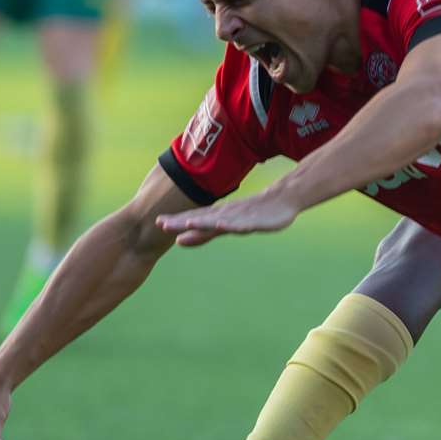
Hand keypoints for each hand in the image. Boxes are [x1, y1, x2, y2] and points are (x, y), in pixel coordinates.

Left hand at [156, 190, 300, 246]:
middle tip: (162, 224)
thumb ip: (205, 233)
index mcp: (218, 215)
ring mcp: (241, 216)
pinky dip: (231, 223)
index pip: (194, 218)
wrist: (283, 199)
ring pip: (219, 220)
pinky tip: (222, 225)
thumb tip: (179, 240)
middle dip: (182, 221)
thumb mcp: (227, 224)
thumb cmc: (254, 212)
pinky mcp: (256, 220)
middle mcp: (226, 214)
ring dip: (203, 222)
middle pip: (201, 218)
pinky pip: (242, 223)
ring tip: (188, 224)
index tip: (157, 223)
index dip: (176, 221)